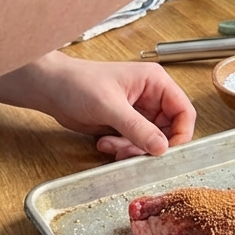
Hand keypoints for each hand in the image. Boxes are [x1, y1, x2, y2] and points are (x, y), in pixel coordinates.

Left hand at [0, 51, 195, 159]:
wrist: (51, 89)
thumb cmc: (78, 84)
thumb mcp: (110, 106)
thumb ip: (137, 128)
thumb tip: (162, 148)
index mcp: (155, 82)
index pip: (184, 111)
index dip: (181, 134)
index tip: (167, 152)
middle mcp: (151, 96)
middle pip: (169, 131)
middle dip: (150, 146)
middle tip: (130, 152)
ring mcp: (138, 112)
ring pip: (151, 141)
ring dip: (133, 150)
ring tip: (111, 145)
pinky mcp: (124, 124)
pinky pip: (135, 145)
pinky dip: (122, 150)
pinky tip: (104, 143)